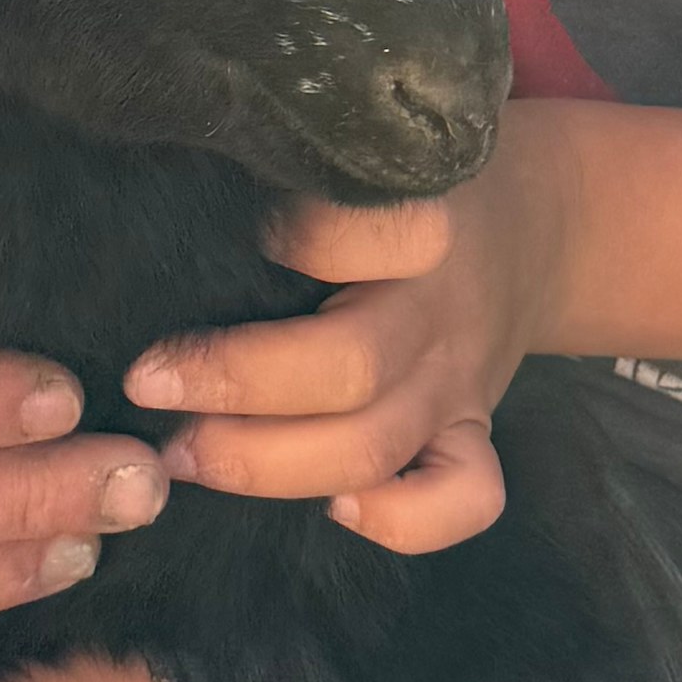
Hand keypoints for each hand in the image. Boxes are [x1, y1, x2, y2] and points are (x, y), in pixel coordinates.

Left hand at [122, 122, 576, 553]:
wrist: (534, 225)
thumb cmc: (402, 189)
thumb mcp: (367, 161)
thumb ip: (291, 177)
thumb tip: (158, 203)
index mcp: (413, 223)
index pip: (359, 234)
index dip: (288, 239)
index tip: (203, 239)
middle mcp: (436, 309)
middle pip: (349, 367)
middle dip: (236, 385)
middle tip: (147, 385)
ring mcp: (458, 381)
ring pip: (376, 446)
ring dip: (270, 463)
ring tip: (181, 457)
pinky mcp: (473, 433)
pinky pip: (466, 499)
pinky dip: (405, 521)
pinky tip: (336, 514)